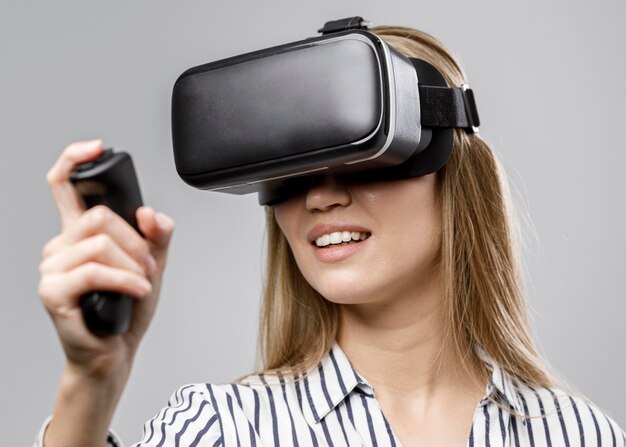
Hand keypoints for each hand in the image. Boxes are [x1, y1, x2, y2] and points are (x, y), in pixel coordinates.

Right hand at [38, 139, 174, 379]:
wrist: (115, 350)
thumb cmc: (128, 306)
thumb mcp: (153, 263)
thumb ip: (158, 234)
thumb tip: (149, 212)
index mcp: (80, 232)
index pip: (65, 185)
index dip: (75, 159)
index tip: (96, 146)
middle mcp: (61, 244)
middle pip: (97, 216)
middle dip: (134, 240)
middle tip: (149, 264)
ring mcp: (52, 267)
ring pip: (98, 242)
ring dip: (133, 263)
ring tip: (142, 282)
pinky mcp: (53, 291)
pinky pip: (94, 270)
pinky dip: (124, 279)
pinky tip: (137, 290)